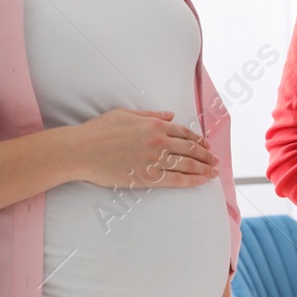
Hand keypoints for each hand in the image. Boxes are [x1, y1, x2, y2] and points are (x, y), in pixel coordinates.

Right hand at [75, 108, 217, 188]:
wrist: (80, 150)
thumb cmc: (98, 131)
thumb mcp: (125, 114)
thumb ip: (150, 115)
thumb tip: (170, 115)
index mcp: (154, 124)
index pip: (184, 132)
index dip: (198, 140)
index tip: (206, 146)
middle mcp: (159, 141)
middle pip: (190, 149)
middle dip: (206, 156)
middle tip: (215, 161)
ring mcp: (154, 159)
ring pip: (187, 164)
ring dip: (204, 168)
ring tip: (214, 172)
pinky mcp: (147, 177)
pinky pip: (176, 179)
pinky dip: (192, 181)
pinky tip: (202, 182)